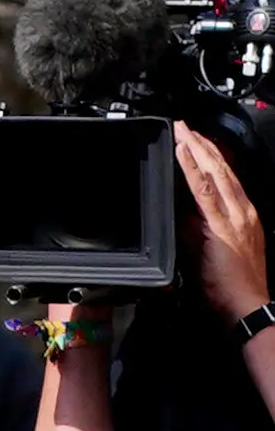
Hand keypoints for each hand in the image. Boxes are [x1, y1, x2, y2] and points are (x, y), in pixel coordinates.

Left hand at [175, 121, 270, 322]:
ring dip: (196, 149)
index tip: (197, 140)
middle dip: (203, 144)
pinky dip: (192, 169)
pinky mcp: (222, 225)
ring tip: (182, 132)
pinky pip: (204, 190)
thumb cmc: (234, 285)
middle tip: (185, 126)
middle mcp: (242, 210)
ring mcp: (234, 215)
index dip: (212, 156)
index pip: (227, 177)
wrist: (248, 304)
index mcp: (243, 214)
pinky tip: (183, 153)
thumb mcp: (214, 251)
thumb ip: (200, 231)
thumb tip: (184, 218)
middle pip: (221, 168)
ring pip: (214, 173)